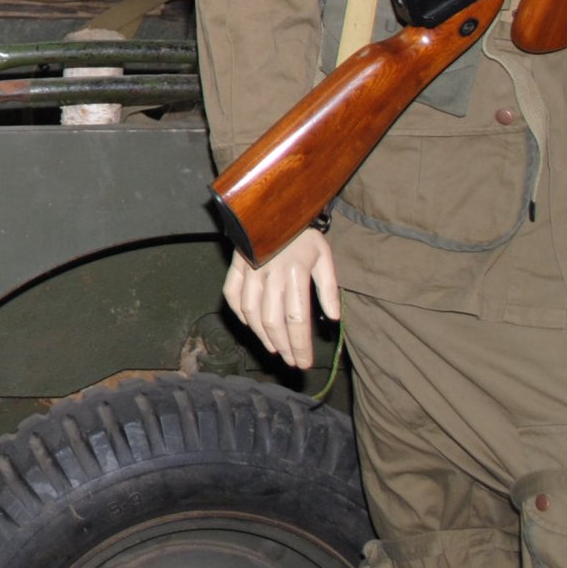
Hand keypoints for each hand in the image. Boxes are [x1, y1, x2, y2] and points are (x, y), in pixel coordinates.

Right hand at [222, 228, 340, 369]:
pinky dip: (239, 313)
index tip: (304, 362)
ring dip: (262, 335)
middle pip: (273, 322)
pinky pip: (232, 294)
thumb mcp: (324, 256)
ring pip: (251, 312)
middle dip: (284, 346)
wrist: (275, 205)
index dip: (300, 345)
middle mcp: (271, 275)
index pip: (297, 320)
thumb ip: (329, 288)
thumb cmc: (303, 233)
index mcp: (295, 274)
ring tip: (274, 348)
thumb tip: (333, 319)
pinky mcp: (236, 264)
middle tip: (292, 362)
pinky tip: (249, 324)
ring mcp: (250, 270)